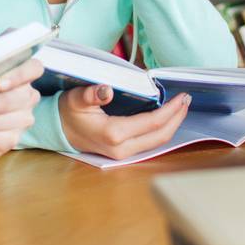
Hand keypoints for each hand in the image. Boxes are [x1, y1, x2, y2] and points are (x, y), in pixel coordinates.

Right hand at [59, 85, 190, 159]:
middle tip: (186, 100)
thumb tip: (106, 90)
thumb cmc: (68, 112)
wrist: (58, 130)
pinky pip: (149, 143)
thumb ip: (91, 94)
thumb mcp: (77, 98)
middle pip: (160, 136)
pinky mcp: (123, 153)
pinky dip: (162, 130)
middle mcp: (121, 148)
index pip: (152, 123)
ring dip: (172, 125)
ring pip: (157, 142)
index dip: (171, 110)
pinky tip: (166, 118)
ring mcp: (123, 154)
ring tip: (180, 107)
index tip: (182, 96)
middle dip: (177, 118)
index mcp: (113, 134)